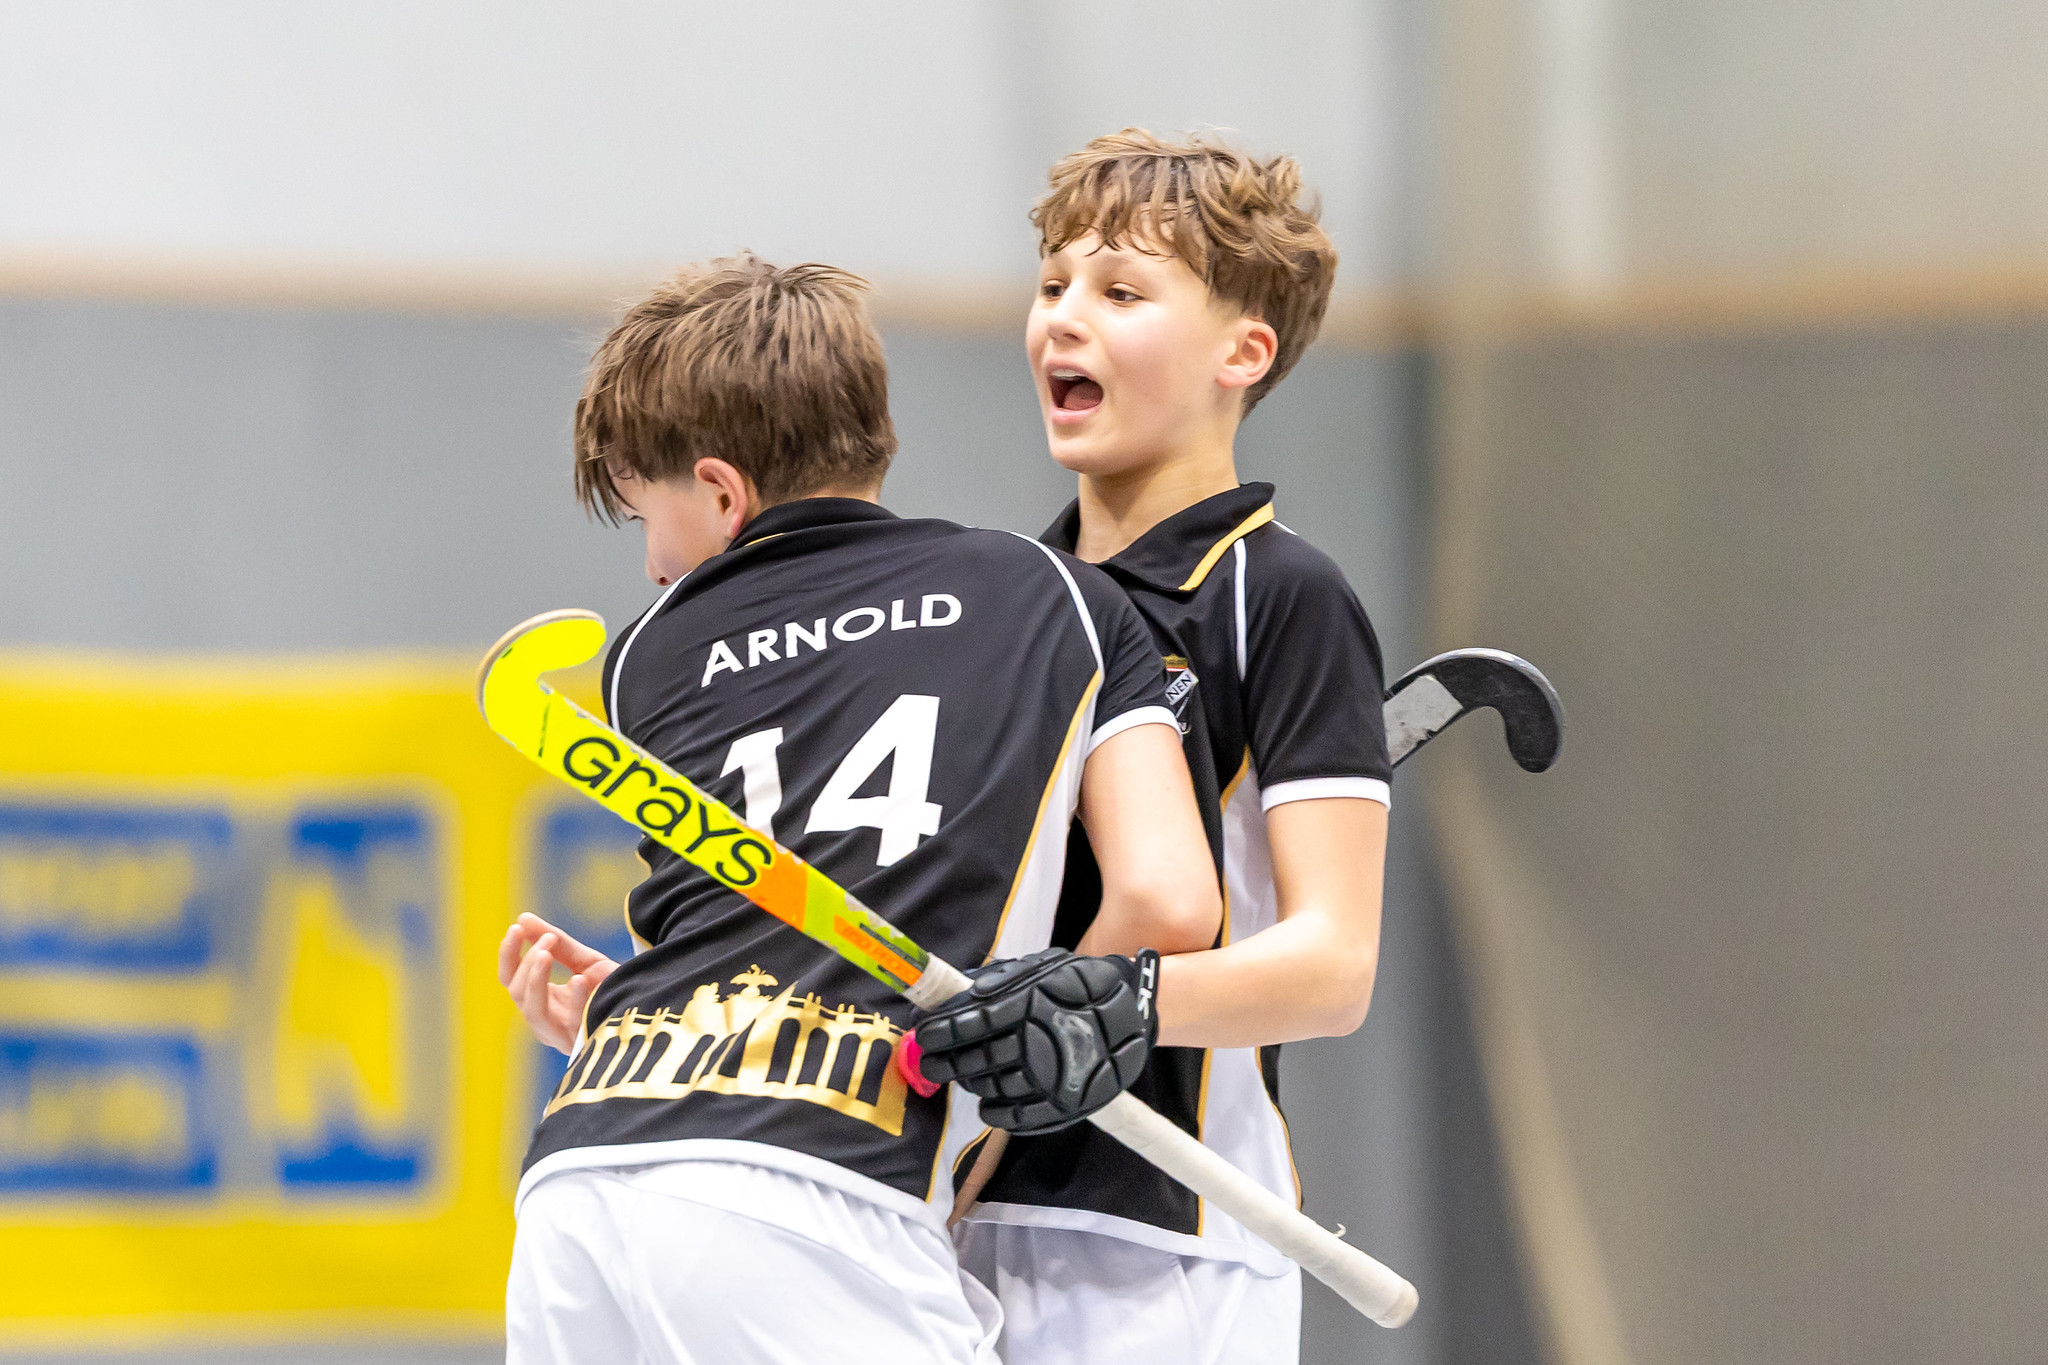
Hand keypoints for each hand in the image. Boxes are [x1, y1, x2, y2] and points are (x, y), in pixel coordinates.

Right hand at [498, 913, 618, 1054]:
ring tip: (545, 953)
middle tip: (547, 939)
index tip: (516, 928)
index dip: (508, 954)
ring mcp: (563, 1033)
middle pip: (518, 994)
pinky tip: (579, 979)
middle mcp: (545, 1020)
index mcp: (540, 1001)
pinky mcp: (585, 1039)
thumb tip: (523, 917)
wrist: (647, 1003)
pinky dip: (575, 1000)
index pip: (510, 979)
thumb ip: (556, 942)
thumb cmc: (610, 987)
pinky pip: (574, 1022)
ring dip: (536, 980)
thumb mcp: (583, 961)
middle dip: (527, 964)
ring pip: (534, 1012)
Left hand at [908, 948, 1158, 1133]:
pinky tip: (986, 1105)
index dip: (940, 1031)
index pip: (970, 1023)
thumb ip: (998, 980)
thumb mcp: (1042, 968)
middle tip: (929, 1061)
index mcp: (1028, 1004)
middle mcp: (1036, 1041)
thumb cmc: (1080, 985)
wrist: (1135, 1010)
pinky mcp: (1064, 1103)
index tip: (923, 1035)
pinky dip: (995, 1112)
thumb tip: (954, 993)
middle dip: (944, 1061)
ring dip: (968, 1082)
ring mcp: (1050, 1075)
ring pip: (991, 1087)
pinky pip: (1017, 1116)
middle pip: (975, 1059)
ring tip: (962, 1075)